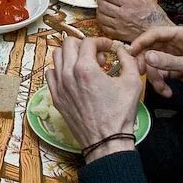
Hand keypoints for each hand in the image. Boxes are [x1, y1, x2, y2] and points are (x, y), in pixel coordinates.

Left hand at [47, 37, 141, 161]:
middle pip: (69, 44)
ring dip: (71, 55)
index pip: (88, 42)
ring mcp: (59, 86)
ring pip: (57, 56)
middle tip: (97, 56)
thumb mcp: (132, 83)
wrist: (106, 140)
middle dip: (84, 45)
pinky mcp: (56, 97)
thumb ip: (128, 60)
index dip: (101, 41)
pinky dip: (61, 70)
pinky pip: (51, 74)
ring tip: (85, 65)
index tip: (108, 48)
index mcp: (85, 68)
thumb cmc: (119, 114)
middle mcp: (68, 74)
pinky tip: (73, 77)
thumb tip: (121, 50)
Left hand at [96, 0, 173, 41]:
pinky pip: (103, 26)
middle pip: (102, 4)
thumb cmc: (154, 15)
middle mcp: (122, 14)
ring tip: (103, 6)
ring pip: (100, 15)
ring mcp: (119, 25)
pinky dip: (102, 20)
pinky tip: (106, 17)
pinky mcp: (118, 34)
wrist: (159, 33)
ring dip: (99, 9)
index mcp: (129, 3)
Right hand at [129, 26, 182, 104]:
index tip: (130, 52)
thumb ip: (169, 62)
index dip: (142, 41)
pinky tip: (168, 93)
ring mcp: (178, 58)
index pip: (157, 33)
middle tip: (139, 74)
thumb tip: (146, 56)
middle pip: (153, 49)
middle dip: (147, 63)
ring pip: (156, 63)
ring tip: (162, 90)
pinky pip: (163, 74)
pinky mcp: (179, 71)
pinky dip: (162, 83)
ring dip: (156, 77)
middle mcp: (178, 44)